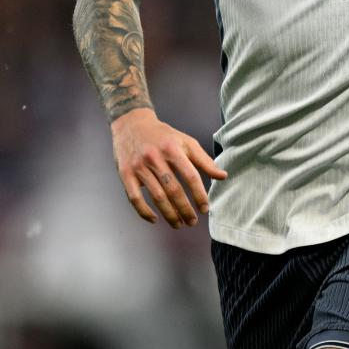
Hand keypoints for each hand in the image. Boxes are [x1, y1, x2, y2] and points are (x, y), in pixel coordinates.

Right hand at [111, 108, 227, 227]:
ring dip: (169, 214)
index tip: (205, 208)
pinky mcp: (125, 174)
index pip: (190, 176)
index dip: (199, 194)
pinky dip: (144, 212)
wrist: (132, 124)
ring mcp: (139, 167)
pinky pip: (135, 198)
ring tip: (178, 224)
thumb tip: (223, 176)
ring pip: (156, 196)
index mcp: (173, 149)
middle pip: (173, 189)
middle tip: (192, 222)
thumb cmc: (164, 136)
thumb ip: (204, 160)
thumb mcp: (186, 142)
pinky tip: (155, 219)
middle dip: (185, 209)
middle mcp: (155, 157)